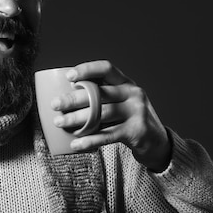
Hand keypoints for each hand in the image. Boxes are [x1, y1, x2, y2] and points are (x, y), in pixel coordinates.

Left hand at [51, 60, 170, 171]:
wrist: (157, 142)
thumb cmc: (130, 120)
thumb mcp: (122, 103)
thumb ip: (102, 98)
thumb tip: (65, 98)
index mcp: (127, 83)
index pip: (106, 68)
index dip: (87, 69)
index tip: (69, 76)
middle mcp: (133, 93)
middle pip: (99, 94)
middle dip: (73, 99)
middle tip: (55, 105)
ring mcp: (137, 112)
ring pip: (101, 114)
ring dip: (77, 119)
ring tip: (60, 123)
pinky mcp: (137, 131)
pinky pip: (108, 136)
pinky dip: (90, 140)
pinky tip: (75, 144)